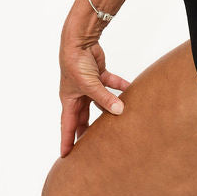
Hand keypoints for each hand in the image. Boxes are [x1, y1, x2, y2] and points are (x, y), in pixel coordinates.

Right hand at [59, 36, 130, 157]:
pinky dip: (120, 87)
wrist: (79, 40)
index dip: (67, 140)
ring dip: (108, 108)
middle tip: (93, 147)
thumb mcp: (89, 84)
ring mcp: (88, 84)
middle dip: (88, 131)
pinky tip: (130, 91)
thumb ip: (105, 99)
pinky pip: (111, 84)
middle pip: (84, 116)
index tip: (66, 155)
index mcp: (69, 99)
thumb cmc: (74, 62)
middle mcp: (77, 93)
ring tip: (116, 121)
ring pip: (99, 101)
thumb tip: (119, 112)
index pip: (67, 125)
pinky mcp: (98, 74)